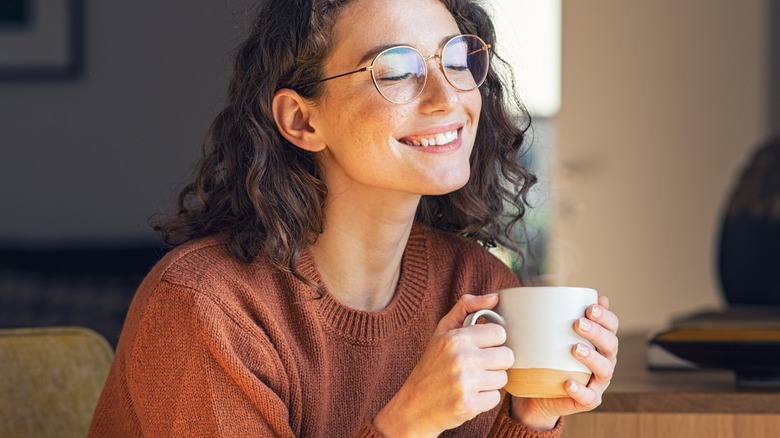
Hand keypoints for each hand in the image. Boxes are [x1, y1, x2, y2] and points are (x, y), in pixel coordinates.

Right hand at [374, 294, 514, 436]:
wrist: (413, 406)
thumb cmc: (431, 365)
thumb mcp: (442, 331)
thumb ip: (467, 307)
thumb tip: (495, 297)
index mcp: (455, 338)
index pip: (499, 333)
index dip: (493, 342)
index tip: (481, 348)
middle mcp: (460, 359)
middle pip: (506, 356)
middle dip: (495, 362)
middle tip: (478, 366)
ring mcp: (464, 383)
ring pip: (503, 378)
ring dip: (490, 381)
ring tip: (471, 382)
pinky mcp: (468, 405)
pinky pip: (495, 398)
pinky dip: (484, 399)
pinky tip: (469, 396)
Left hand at [511, 296, 619, 429]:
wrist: (537, 393)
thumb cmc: (546, 357)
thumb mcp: (549, 335)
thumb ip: (554, 315)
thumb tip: (549, 289)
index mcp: (599, 342)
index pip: (611, 326)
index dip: (605, 316)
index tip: (589, 307)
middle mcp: (604, 360)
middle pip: (610, 345)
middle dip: (597, 332)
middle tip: (578, 323)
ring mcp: (598, 382)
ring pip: (604, 369)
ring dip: (592, 358)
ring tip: (575, 348)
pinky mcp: (588, 400)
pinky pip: (588, 397)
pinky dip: (581, 390)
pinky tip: (569, 383)